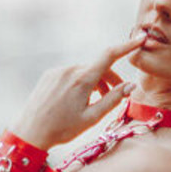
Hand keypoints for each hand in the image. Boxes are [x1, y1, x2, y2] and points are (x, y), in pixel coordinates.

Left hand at [10, 35, 144, 148]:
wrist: (30, 132)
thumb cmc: (62, 129)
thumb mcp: (91, 118)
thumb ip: (112, 100)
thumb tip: (131, 86)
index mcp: (82, 80)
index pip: (109, 55)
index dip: (126, 47)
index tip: (140, 40)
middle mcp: (70, 70)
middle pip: (98, 67)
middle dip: (110, 79)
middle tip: (117, 95)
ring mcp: (58, 70)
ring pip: (84, 72)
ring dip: (94, 83)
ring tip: (93, 102)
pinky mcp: (50, 74)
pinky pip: (71, 74)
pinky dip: (79, 83)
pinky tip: (75, 100)